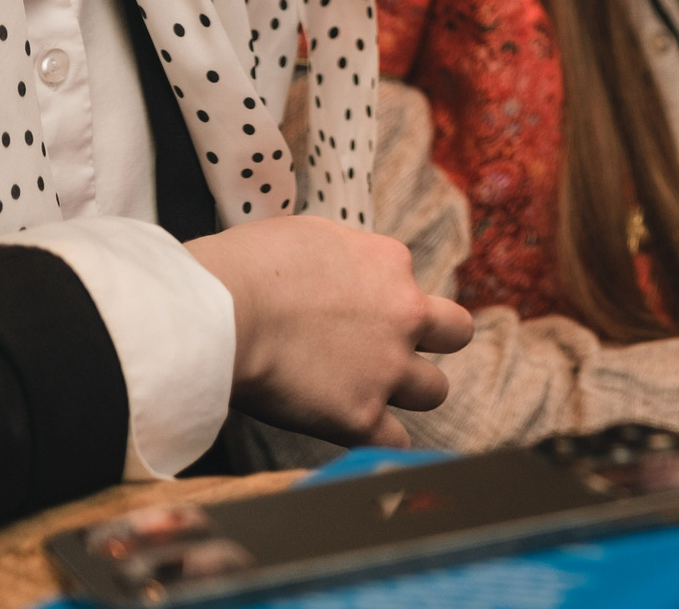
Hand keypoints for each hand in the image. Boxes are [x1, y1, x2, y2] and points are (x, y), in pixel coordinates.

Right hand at [188, 217, 474, 445]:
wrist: (222, 310)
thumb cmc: (247, 266)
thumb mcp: (308, 235)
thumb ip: (339, 258)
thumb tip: (334, 272)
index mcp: (389, 262)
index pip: (407, 281)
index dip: (382, 298)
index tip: (350, 311)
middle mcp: (403, 312)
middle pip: (455, 332)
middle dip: (431, 343)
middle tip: (391, 353)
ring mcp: (387, 367)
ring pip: (435, 390)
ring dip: (408, 394)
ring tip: (368, 395)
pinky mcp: (361, 415)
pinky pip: (396, 442)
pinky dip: (378, 440)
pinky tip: (353, 431)